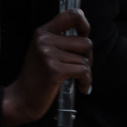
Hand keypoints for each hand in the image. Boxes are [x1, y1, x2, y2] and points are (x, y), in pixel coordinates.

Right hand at [1, 9, 92, 126]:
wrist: (24, 97)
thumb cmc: (40, 76)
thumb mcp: (47, 52)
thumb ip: (62, 42)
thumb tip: (86, 34)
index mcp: (43, 32)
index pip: (70, 16)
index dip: (84, 23)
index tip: (85, 34)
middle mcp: (44, 39)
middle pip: (86, 42)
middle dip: (88, 58)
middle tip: (80, 69)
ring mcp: (48, 54)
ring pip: (85, 60)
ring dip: (86, 73)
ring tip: (76, 80)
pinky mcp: (54, 69)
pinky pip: (83, 72)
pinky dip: (86, 82)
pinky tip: (81, 87)